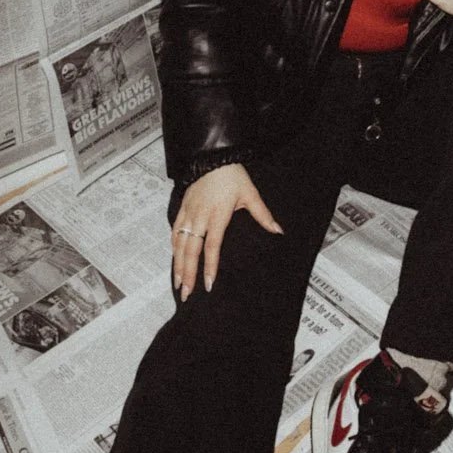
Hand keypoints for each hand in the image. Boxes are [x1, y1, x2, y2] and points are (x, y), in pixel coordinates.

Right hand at [171, 163, 281, 300]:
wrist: (213, 158)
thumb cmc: (233, 176)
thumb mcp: (250, 194)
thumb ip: (263, 215)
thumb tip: (278, 231)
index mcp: (218, 215)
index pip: (212, 247)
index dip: (209, 267)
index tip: (208, 284)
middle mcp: (200, 217)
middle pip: (191, 251)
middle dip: (188, 274)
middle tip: (185, 294)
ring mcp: (189, 213)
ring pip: (180, 244)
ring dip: (178, 265)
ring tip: (178, 283)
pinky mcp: (182, 209)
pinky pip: (175, 232)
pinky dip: (174, 248)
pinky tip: (175, 260)